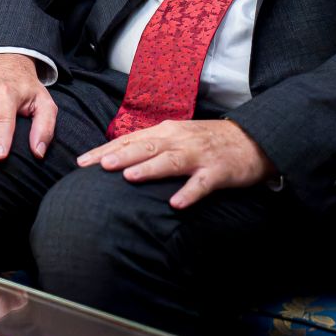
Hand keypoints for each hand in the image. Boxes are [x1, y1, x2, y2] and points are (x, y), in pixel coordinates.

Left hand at [76, 119, 271, 209]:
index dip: (105, 150)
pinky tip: (176, 204)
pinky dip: (189, 192)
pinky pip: (202, 184)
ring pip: (170, 161)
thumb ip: (149, 145)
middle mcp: (179, 140)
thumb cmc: (206, 141)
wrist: (253, 140)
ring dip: (149, 169)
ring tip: (128, 177)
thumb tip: (115, 157)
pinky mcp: (219, 172)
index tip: (82, 162)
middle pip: (145, 147)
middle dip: (120, 156)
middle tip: (97, 166)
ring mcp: (199, 155)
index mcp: (165, 132)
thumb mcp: (176, 136)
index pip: (129, 140)